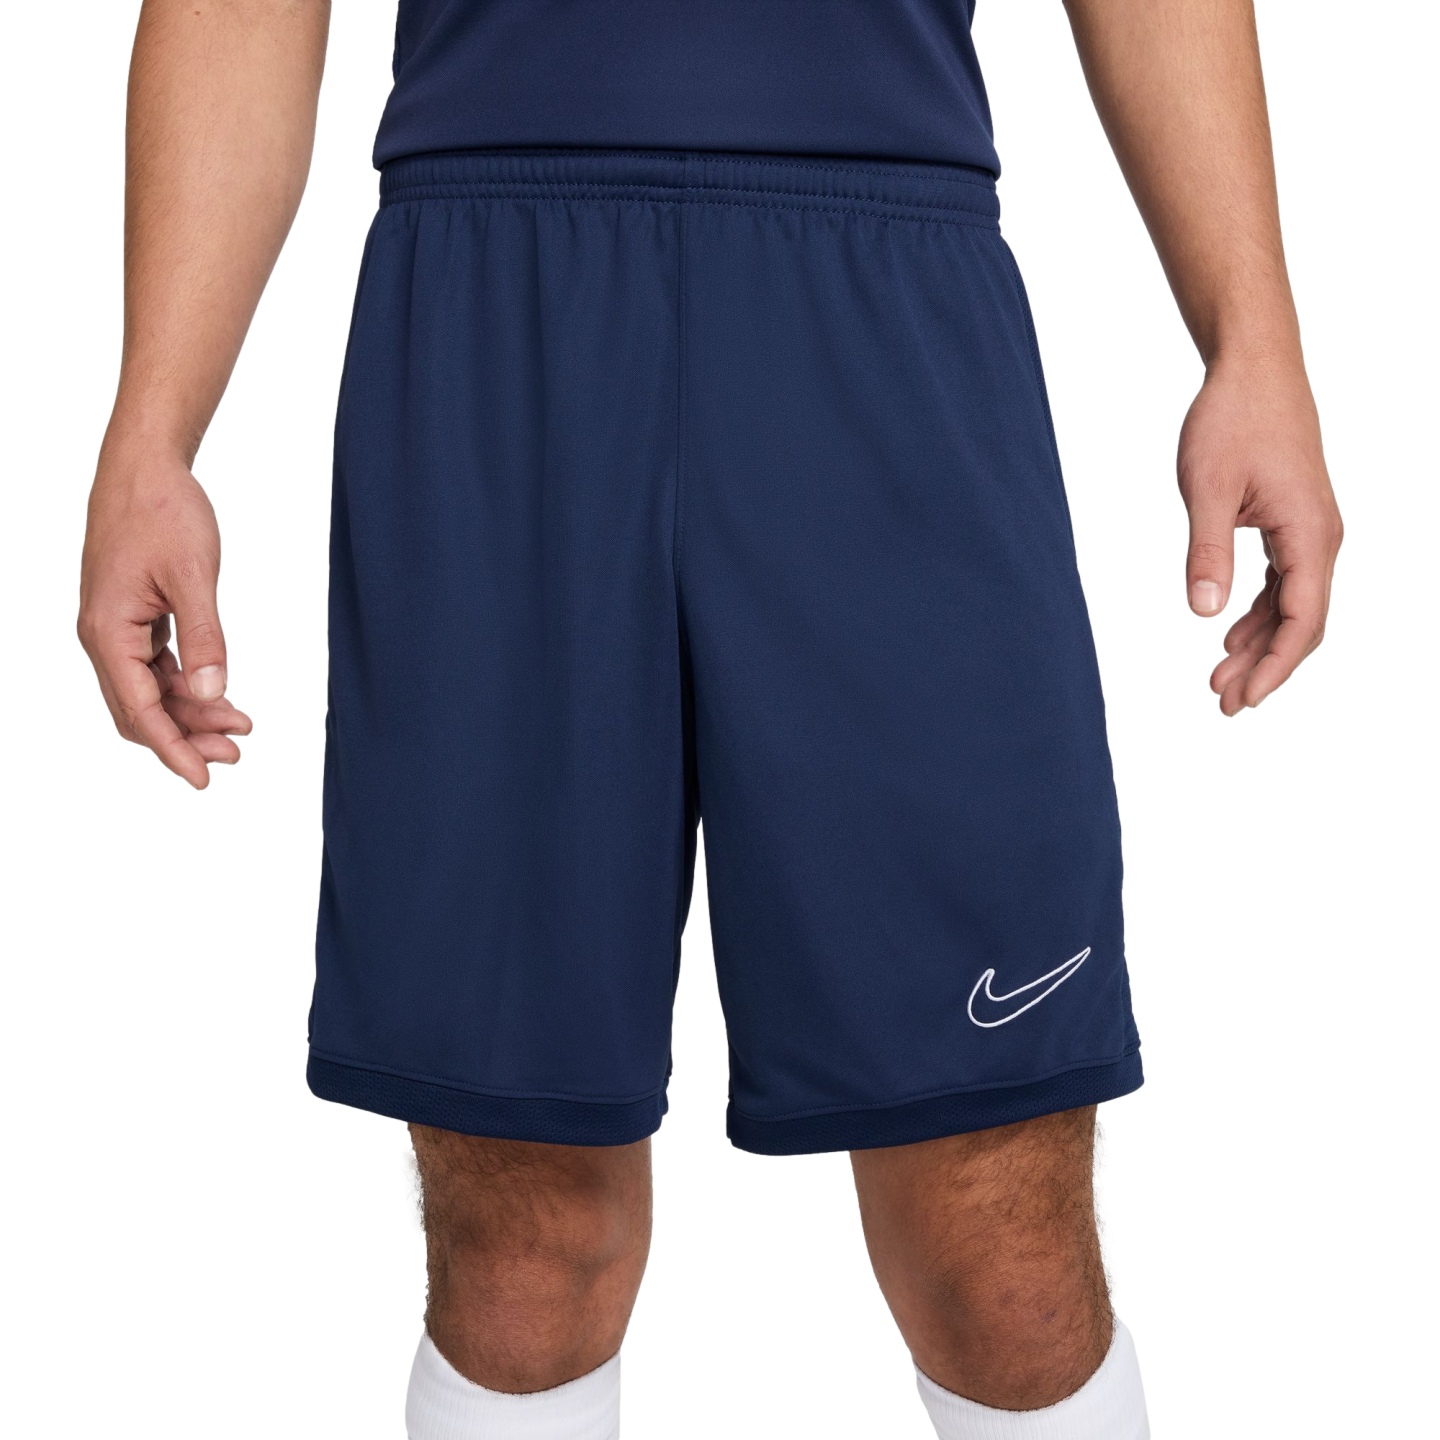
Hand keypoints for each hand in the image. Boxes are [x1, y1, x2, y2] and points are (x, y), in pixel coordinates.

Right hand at [77, 435, 252, 789]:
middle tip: (236, 754)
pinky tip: (223, 696)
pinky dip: (189, 687)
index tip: (203, 780)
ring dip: (192, 714)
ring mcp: (117, 630)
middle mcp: (104, 638)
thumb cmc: (164, 511)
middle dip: (186, 738)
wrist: (143, 466)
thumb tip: (215, 692)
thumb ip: (206, 637)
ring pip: (150, 693)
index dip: (173, 751)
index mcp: (108, 633)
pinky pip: (156, 670)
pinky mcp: (133, 620)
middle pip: (141, 712)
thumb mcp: (194, 575)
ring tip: (241, 728)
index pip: (140, 711)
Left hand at [1177, 352, 1342, 716]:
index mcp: (1308, 533)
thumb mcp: (1206, 489)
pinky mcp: (1295, 522)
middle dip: (1266, 669)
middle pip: (1301, 623)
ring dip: (1258, 647)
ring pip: (1292, 607)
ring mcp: (1311, 531)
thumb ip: (1206, 553)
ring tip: (1219, 682)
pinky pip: (1284, 584)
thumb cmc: (1230, 419)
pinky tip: (1229, 639)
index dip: (1274, 668)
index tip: (1246, 701)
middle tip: (1224, 707)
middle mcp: (1321, 537)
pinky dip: (1258, 616)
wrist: (1254, 366)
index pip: (1300, 620)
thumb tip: (1205, 614)